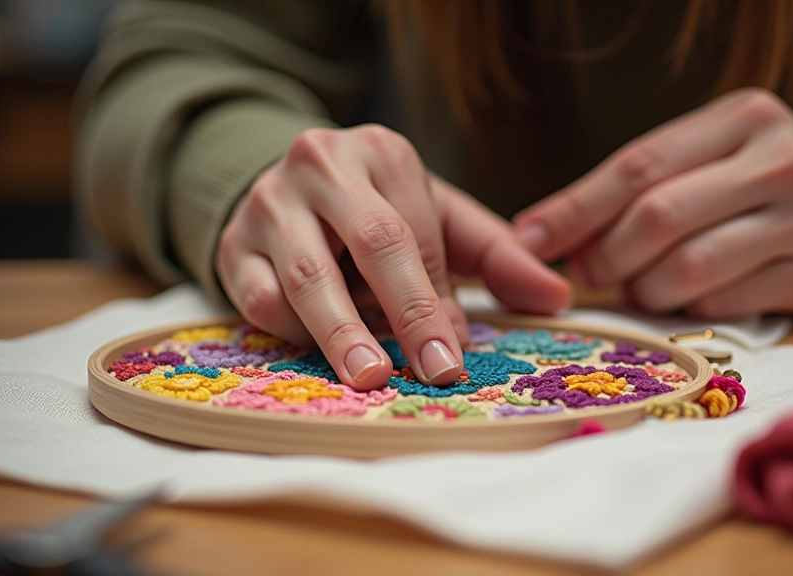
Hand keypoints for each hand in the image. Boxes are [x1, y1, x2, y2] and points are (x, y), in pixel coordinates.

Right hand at [217, 124, 570, 389]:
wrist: (286, 194)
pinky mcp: (234, 246)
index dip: (438, 297)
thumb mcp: (437, 220)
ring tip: (370, 377)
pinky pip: (260, 299)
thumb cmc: (374, 213)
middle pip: (372, 242)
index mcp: (382, 152)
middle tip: (432, 369)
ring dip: (342, 332)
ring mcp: (270, 203)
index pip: (417, 230)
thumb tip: (558, 295)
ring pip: (308, 275)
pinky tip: (322, 349)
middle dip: (408, 312)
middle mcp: (322, 165)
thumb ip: (497, 255)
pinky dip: (294, 332)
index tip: (457, 354)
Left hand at [514, 88, 792, 317]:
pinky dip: (687, 307)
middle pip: (658, 217)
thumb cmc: (773, 179)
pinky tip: (684, 298)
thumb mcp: (717, 153)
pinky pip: (723, 302)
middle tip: (585, 272)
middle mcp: (780, 161)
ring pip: (687, 269)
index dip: (574, 208)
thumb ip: (646, 182)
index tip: (529, 238)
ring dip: (642, 289)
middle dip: (605, 254)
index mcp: (743, 118)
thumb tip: (553, 230)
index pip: (638, 166)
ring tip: (635, 287)